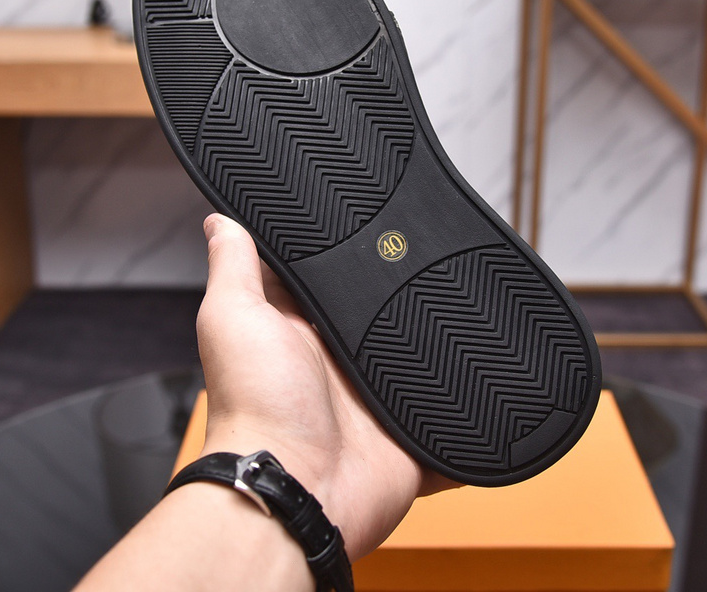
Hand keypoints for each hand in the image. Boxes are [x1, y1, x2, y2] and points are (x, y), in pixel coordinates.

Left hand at [196, 213, 456, 560]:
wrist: (297, 490)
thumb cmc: (255, 408)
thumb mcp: (235, 318)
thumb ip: (235, 266)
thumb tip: (220, 219)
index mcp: (302, 330)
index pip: (328, 278)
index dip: (346, 252)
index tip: (369, 216)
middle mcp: (338, 360)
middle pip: (379, 312)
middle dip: (403, 288)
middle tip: (432, 251)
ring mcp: (375, 397)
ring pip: (415, 357)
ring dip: (436, 341)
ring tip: (466, 301)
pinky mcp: (408, 430)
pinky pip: (443, 411)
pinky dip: (463, 400)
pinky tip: (486, 371)